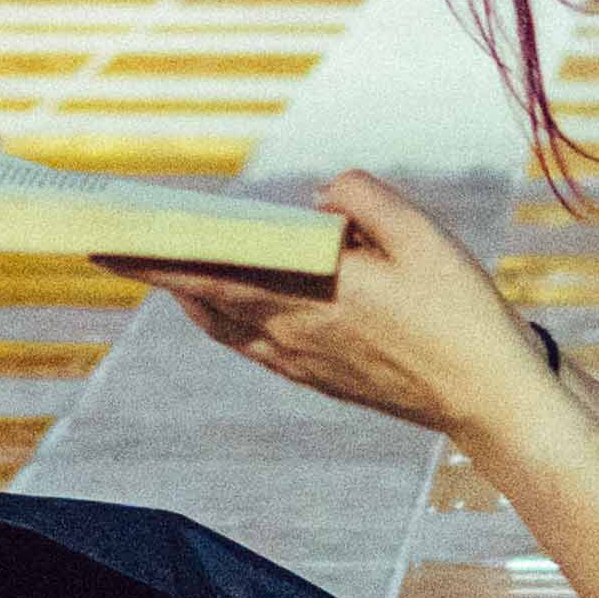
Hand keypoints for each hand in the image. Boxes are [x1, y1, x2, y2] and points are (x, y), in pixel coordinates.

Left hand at [120, 170, 553, 444]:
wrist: (491, 398)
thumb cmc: (460, 312)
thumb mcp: (420, 233)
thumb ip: (361, 199)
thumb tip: (318, 201)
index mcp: (309, 298)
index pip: (210, 272)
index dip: (154, 255)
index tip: (107, 237)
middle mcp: (292, 335)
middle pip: (205, 298)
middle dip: (159, 270)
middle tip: (115, 242)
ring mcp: (302, 362)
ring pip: (225, 324)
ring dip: (189, 294)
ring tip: (164, 263)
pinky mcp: (319, 378)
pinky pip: (252, 343)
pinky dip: (225, 318)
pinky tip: (225, 302)